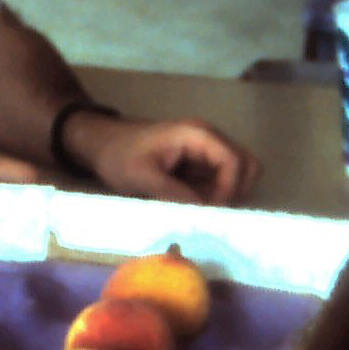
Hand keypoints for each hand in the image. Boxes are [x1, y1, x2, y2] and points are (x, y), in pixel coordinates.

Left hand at [84, 117, 260, 204]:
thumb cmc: (118, 155)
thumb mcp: (141, 176)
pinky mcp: (199, 166)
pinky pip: (221, 183)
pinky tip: (191, 206)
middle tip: (209, 211)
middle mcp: (209, 140)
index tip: (209, 212)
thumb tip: (202, 214)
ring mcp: (206, 152)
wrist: (100, 144)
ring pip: (238, 176)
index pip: (235, 162)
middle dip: (234, 192)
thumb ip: (173, 193)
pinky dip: (214, 197)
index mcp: (198, 135)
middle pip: (247, 166)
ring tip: (198, 209)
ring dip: (225, 196)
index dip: (228, 190)